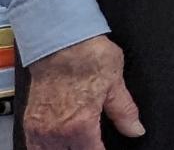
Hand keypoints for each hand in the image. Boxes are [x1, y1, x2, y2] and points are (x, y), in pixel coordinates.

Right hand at [23, 35, 143, 148]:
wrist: (61, 41)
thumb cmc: (87, 57)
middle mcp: (56, 131)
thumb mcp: (115, 84)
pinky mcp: (30, 120)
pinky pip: (35, 146)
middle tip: (96, 143)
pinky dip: (46, 148)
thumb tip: (136, 129)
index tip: (108, 149)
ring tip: (80, 144)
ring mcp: (40, 127)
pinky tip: (59, 144)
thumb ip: (125, 112)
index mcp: (80, 125)